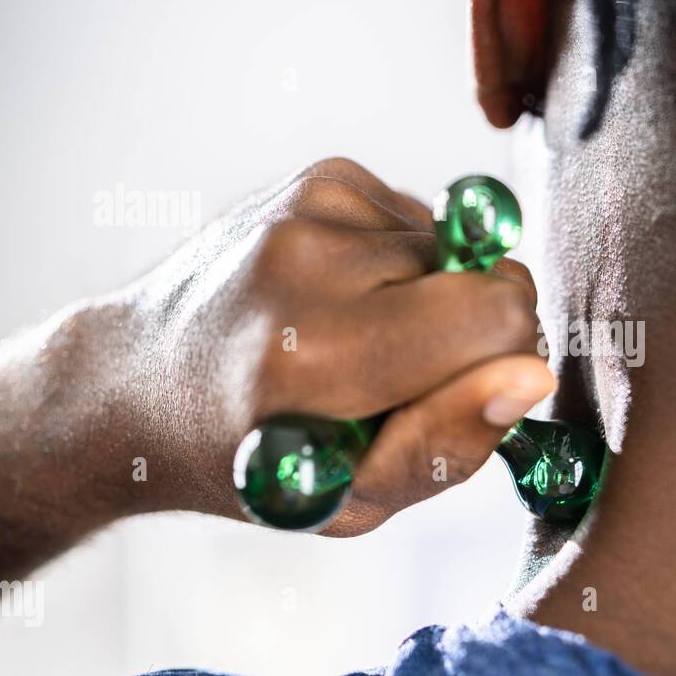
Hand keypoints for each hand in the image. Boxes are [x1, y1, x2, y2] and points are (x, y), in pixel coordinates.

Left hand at [108, 157, 553, 534]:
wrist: (142, 381)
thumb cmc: (256, 458)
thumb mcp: (350, 500)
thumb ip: (449, 444)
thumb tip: (532, 375)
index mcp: (318, 353)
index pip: (497, 317)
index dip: (505, 363)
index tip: (461, 395)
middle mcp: (310, 257)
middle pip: (490, 275)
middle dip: (474, 331)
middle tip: (399, 375)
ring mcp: (312, 203)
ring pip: (462, 248)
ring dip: (433, 298)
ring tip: (358, 340)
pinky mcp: (323, 175)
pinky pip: (424, 222)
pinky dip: (406, 266)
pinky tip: (347, 299)